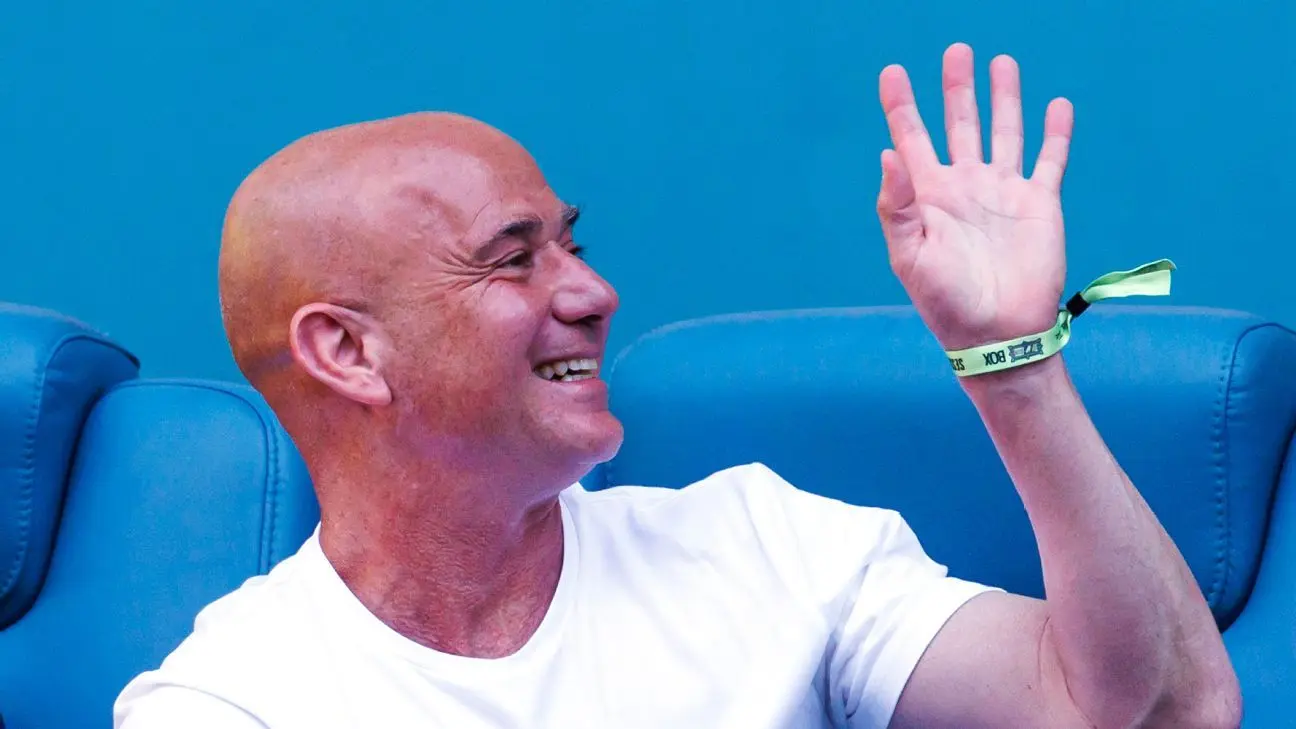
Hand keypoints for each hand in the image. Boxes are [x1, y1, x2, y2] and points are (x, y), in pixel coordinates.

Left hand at [876, 43, 1073, 351]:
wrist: (997, 334)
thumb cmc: (946, 302)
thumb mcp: (909, 256)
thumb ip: (896, 205)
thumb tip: (887, 153)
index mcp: (929, 196)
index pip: (911, 138)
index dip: (901, 105)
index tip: (891, 71)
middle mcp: (965, 186)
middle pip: (960, 123)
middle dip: (957, 88)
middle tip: (956, 50)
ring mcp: (1003, 192)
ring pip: (1004, 131)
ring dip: (1003, 98)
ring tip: (1001, 62)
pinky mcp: (1040, 204)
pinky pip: (1050, 160)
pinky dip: (1055, 133)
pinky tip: (1056, 105)